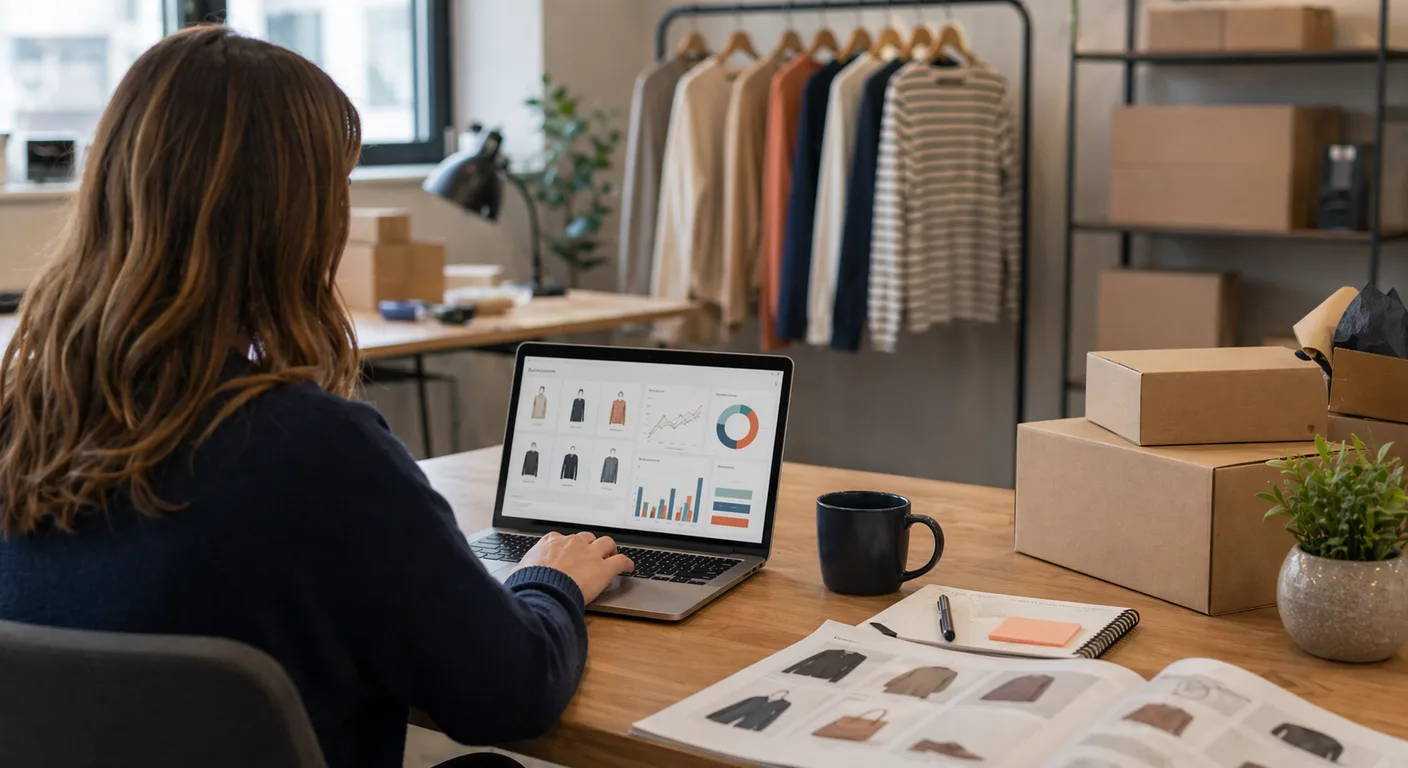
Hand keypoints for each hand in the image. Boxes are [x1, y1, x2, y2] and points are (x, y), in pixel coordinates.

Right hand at [516, 531, 633, 603]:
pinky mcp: (603, 568)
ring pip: (606, 543)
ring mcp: (590, 554)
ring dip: (610, 549)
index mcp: (551, 542)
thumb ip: (523, 571)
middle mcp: (572, 543)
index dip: (569, 547)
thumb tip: (515, 578)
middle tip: (593, 554)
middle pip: (587, 538)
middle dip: (590, 545)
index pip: (564, 539)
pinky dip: (626, 563)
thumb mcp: (519, 572)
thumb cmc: (529, 583)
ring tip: (612, 555)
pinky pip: (620, 561)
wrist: (543, 590)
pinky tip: (629, 567)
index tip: (570, 552)